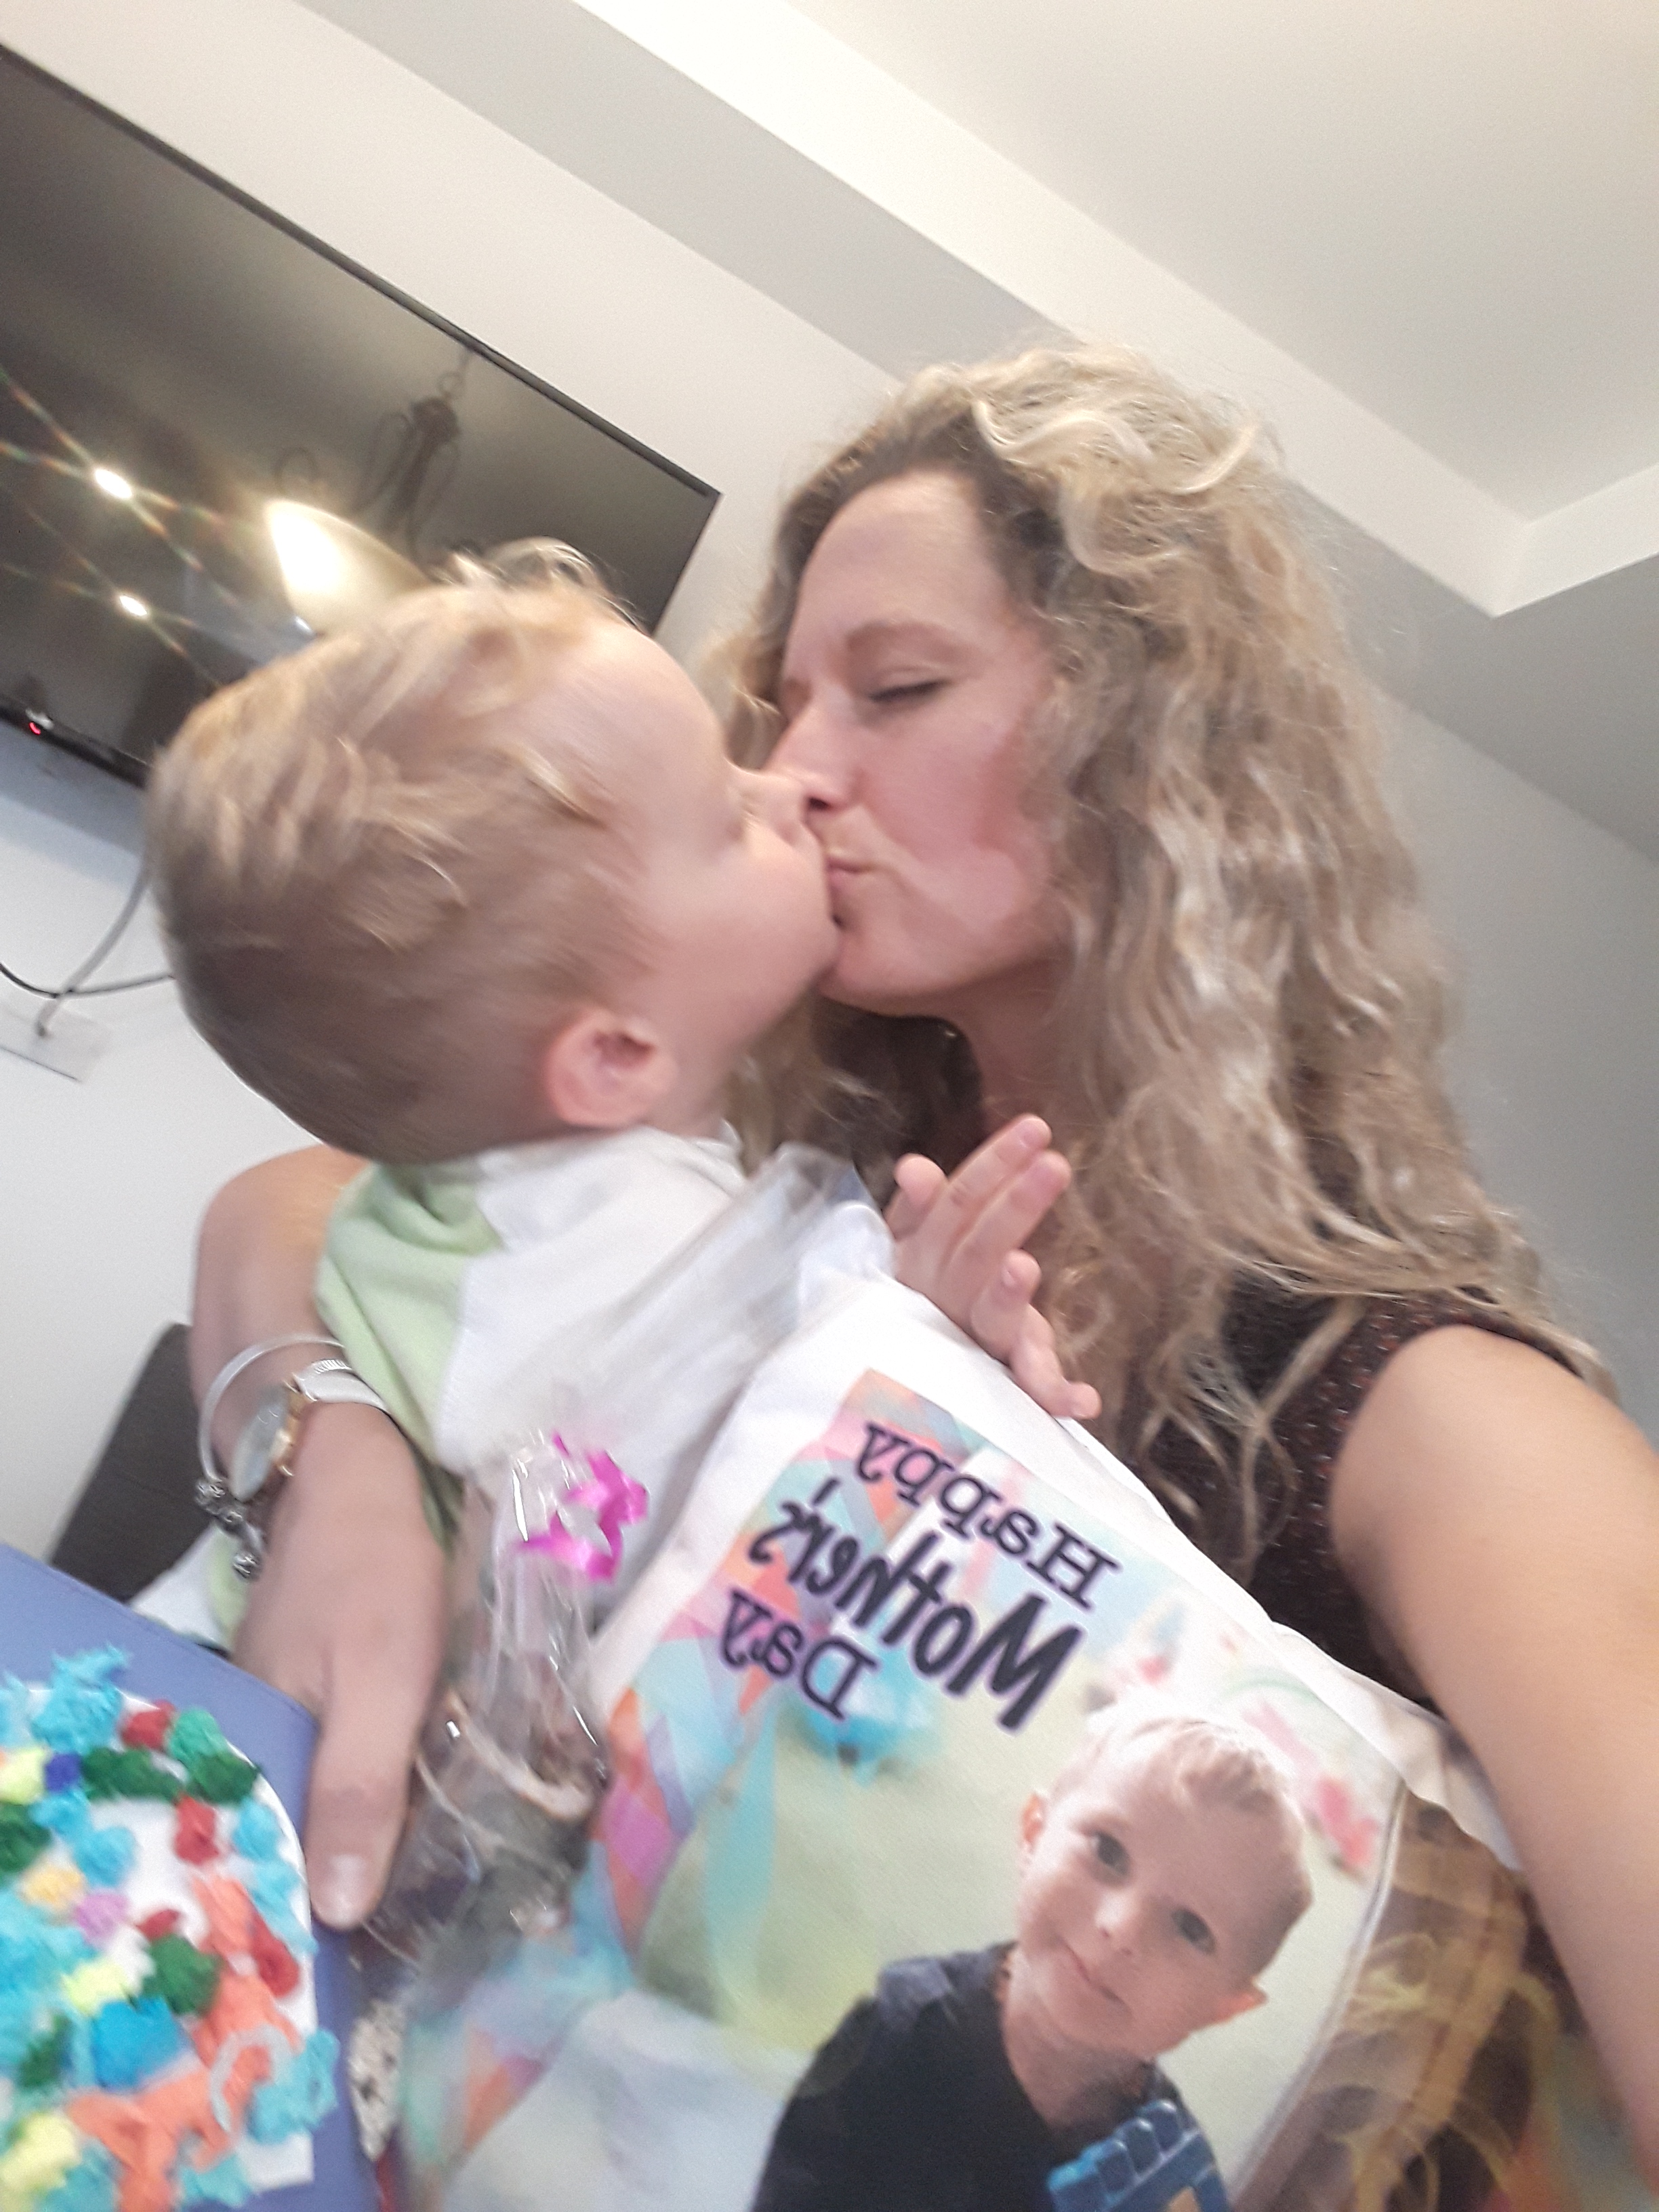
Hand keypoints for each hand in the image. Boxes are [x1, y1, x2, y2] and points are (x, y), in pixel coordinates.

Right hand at [234, 1403, 446, 1928]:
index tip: (396, 1973)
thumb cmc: (367, 1569)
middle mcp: (259, 1751)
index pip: (281, 1875)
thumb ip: (359, 1786)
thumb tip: (334, 1911)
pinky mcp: (323, 1700)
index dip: (331, 1930)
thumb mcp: (380, 1676)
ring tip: (464, 1896)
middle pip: (310, 1850)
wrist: (353, 1470)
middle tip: (454, 1938)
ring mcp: (289, 1723)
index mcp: (252, 1758)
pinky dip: (393, 1794)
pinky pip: (353, 1769)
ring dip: (387, 1847)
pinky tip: (442, 1815)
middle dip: (370, 1895)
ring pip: (338, 1812)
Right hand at [886, 1115, 1100, 1422]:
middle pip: (975, 1251)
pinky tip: (1087, 1400)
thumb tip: (915, 1166)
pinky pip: (1025, 1389)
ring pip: (987, 1317)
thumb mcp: (921, 1246)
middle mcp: (943, 1302)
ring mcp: (971, 1345)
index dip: (992, 1167)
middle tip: (1055, 1166)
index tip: (1035, 1129)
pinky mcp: (1001, 1384)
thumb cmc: (930, 1294)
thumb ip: (922, 1208)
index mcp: (922, 1261)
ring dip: (1004, 1295)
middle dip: (1012, 1207)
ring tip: (1023, 1266)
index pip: (954, 1206)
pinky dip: (1054, 1394)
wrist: (907, 1377)